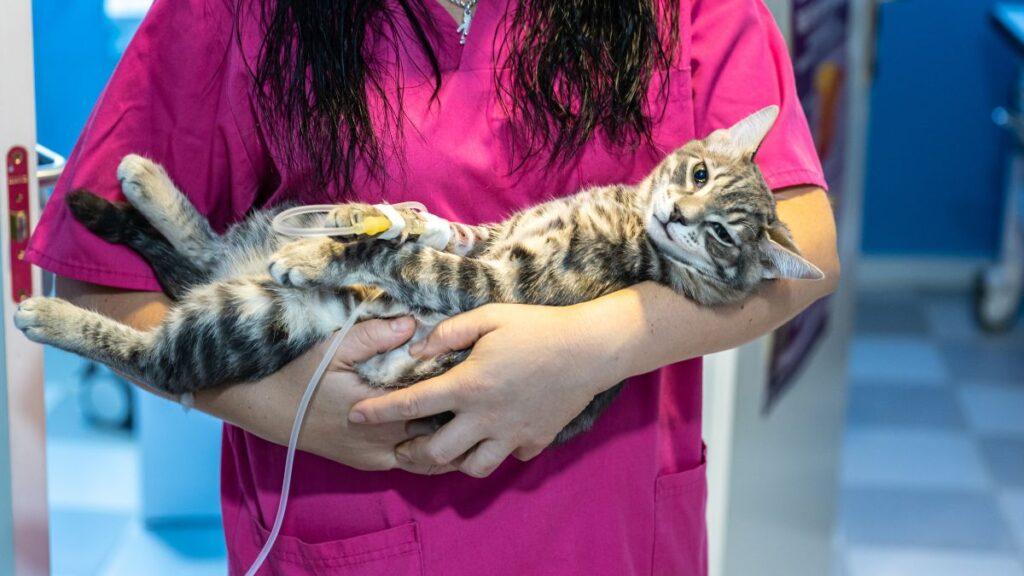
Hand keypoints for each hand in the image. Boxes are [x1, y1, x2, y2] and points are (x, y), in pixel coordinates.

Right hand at [204, 316, 456, 474]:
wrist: (269, 409)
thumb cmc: (303, 375)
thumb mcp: (334, 348)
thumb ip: (374, 336)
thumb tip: (411, 323)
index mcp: (381, 409)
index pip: (435, 400)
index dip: (457, 384)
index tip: (470, 365)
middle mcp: (385, 439)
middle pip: (441, 429)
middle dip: (460, 411)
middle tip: (476, 388)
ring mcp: (380, 456)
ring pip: (432, 453)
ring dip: (449, 434)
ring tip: (467, 412)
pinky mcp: (373, 463)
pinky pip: (413, 463)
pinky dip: (431, 450)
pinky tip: (442, 429)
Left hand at [347, 304, 626, 477]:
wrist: (590, 350)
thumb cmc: (538, 327)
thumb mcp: (489, 317)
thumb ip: (448, 333)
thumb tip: (415, 348)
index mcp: (469, 385)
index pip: (412, 404)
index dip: (378, 411)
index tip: (355, 415)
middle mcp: (486, 417)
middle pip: (437, 452)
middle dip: (411, 453)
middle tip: (401, 446)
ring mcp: (512, 434)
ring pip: (472, 467)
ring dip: (452, 461)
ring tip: (444, 449)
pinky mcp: (534, 441)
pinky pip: (507, 458)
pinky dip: (495, 453)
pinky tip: (491, 437)